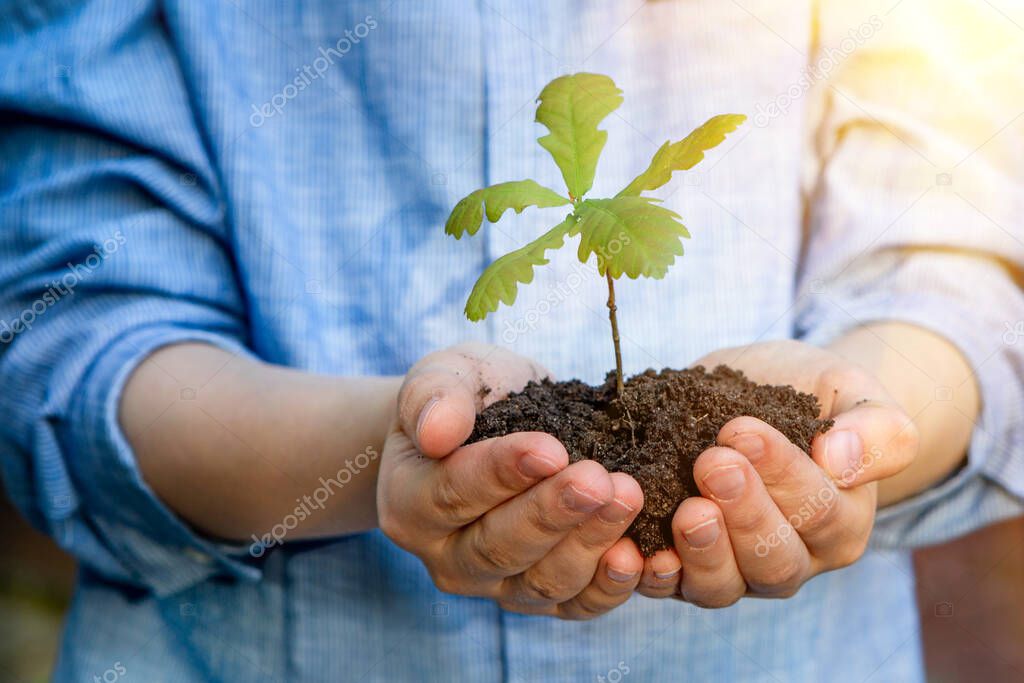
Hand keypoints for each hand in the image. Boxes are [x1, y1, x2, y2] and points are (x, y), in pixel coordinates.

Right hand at [377, 343, 644, 618]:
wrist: (491, 424)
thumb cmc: (465, 396)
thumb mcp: (444, 375)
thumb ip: (434, 396)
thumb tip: (437, 430)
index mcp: (409, 503)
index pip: (453, 495)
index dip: (501, 475)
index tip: (549, 448)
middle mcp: (446, 557)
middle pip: (499, 547)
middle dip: (553, 512)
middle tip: (598, 479)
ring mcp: (494, 585)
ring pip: (542, 580)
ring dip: (589, 541)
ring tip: (627, 496)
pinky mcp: (542, 598)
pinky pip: (577, 605)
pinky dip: (610, 587)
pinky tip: (639, 555)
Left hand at [635, 340, 918, 605]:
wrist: (760, 390)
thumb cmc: (813, 394)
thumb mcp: (854, 393)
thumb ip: (874, 429)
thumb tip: (839, 460)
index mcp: (841, 523)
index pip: (818, 511)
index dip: (782, 474)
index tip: (744, 430)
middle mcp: (792, 559)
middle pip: (773, 560)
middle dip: (742, 514)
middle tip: (712, 464)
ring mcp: (735, 570)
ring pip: (722, 585)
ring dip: (701, 551)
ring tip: (685, 510)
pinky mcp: (683, 568)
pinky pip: (667, 585)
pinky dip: (650, 574)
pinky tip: (632, 551)